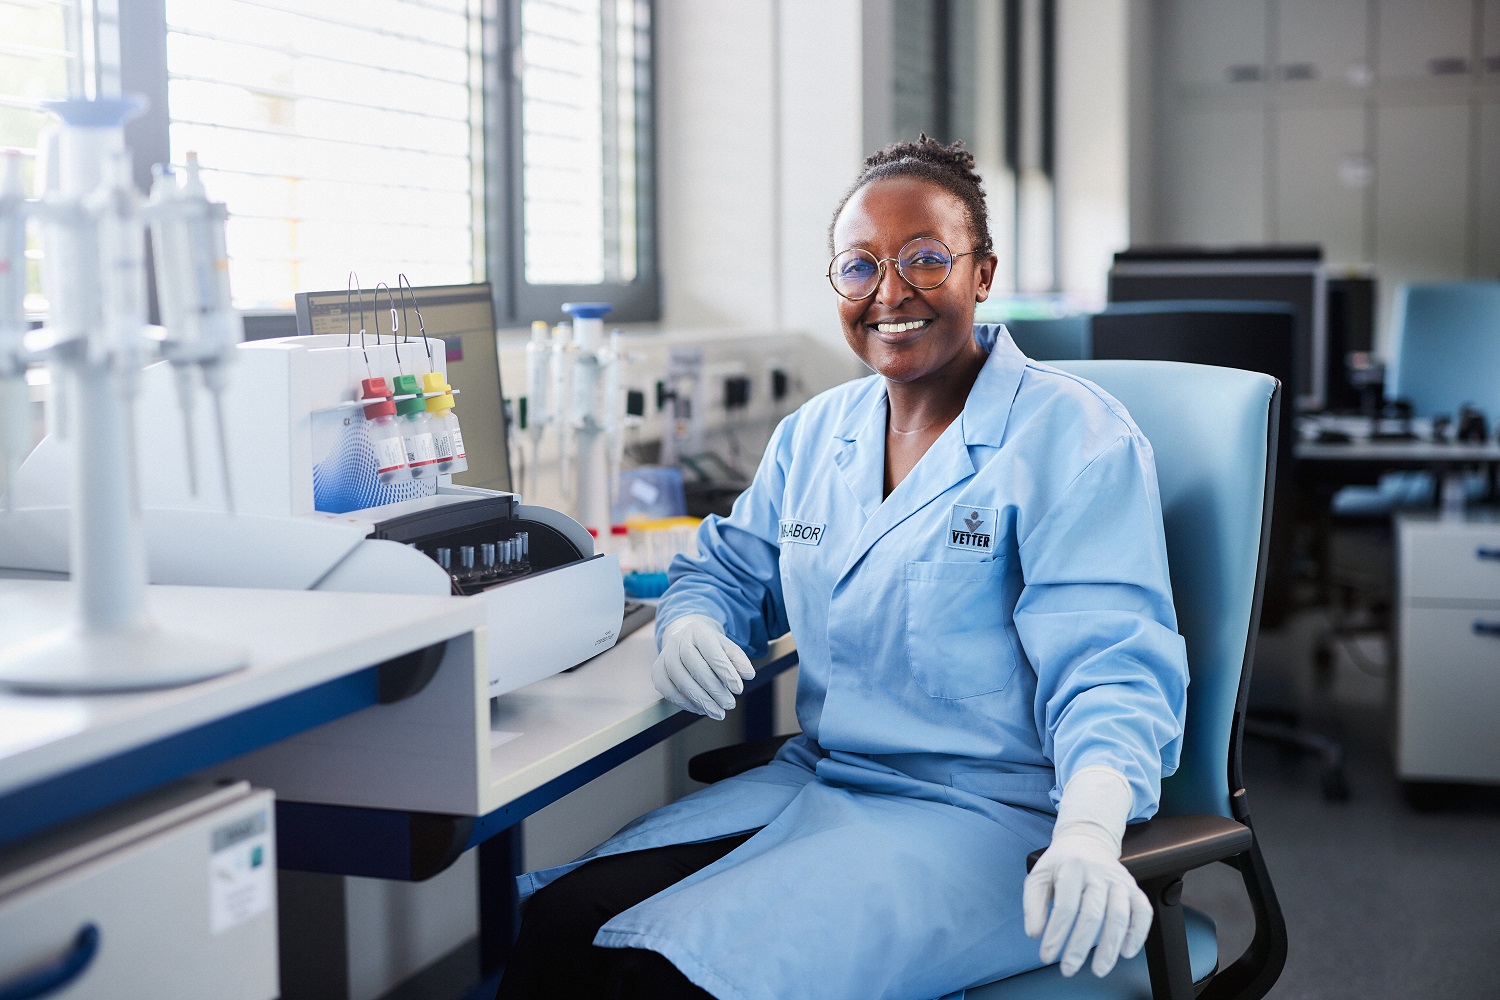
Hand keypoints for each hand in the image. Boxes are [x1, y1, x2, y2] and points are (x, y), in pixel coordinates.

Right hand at [650, 614, 754, 720]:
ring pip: (680, 681)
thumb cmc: (710, 645)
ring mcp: (665, 656)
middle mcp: (678, 641)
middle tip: (730, 705)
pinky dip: (685, 703)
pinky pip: (668, 690)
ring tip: (718, 713)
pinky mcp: (657, 671)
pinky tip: (701, 709)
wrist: (684, 635)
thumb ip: (738, 659)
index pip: (712, 653)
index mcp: (698, 631)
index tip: (739, 689)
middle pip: (695, 668)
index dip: (725, 672)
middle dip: (714, 690)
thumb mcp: (726, 646)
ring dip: (701, 700)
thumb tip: (748, 674)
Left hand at [1022, 768, 1151, 977]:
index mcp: (1072, 867)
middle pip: (1092, 914)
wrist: (1087, 840)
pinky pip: (1143, 912)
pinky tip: (1126, 952)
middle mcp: (1098, 872)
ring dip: (1110, 947)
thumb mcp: (1039, 876)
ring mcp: (1119, 880)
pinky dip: (1138, 934)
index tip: (1047, 956)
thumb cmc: (1061, 864)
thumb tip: (1034, 933)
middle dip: (1080, 946)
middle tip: (1069, 968)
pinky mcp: (1134, 888)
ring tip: (1099, 969)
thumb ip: (1033, 904)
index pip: (1065, 906)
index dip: (1056, 934)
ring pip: (1119, 916)